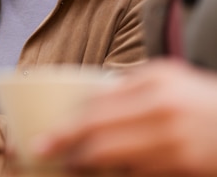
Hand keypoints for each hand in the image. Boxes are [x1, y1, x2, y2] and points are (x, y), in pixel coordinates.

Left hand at [33, 59, 216, 174]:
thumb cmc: (199, 98)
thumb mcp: (168, 77)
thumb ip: (129, 85)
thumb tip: (87, 102)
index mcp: (156, 83)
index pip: (99, 108)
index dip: (68, 128)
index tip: (44, 139)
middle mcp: (165, 112)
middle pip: (103, 138)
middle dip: (70, 150)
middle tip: (46, 154)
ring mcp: (178, 143)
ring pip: (119, 162)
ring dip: (91, 166)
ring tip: (73, 165)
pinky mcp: (187, 168)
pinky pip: (142, 175)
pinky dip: (121, 175)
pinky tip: (108, 173)